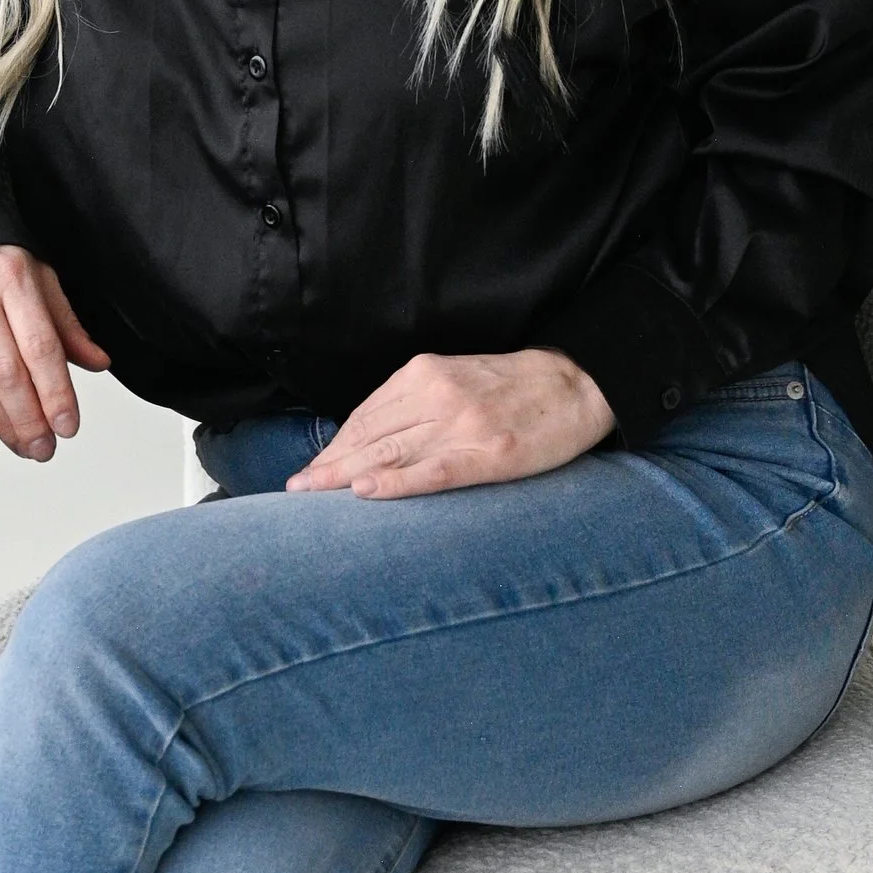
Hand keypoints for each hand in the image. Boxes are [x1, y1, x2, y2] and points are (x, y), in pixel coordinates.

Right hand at [0, 246, 111, 458]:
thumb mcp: (40, 281)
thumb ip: (66, 326)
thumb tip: (98, 363)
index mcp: (13, 278)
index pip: (40, 346)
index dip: (55, 392)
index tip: (68, 426)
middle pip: (5, 370)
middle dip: (29, 418)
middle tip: (45, 450)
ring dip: (0, 423)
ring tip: (23, 447)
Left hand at [285, 349, 613, 497]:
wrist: (578, 383)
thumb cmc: (514, 387)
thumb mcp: (457, 378)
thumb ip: (415, 402)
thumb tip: (368, 438)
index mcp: (426, 375)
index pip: (365, 416)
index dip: (332, 446)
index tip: (307, 471)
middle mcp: (437, 396)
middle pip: (369, 436)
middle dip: (327, 465)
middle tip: (294, 491)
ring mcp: (462, 424)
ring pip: (390, 453)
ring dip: (345, 477)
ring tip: (311, 498)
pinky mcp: (489, 453)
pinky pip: (433, 471)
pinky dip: (397, 482)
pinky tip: (366, 492)